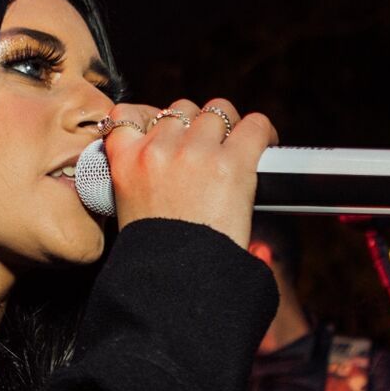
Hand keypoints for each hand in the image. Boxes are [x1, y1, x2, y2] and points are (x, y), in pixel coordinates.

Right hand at [100, 97, 277, 247]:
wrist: (178, 281)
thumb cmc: (159, 254)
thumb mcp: (130, 206)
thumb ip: (141, 171)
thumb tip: (169, 151)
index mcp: (126, 161)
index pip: (127, 114)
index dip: (150, 117)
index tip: (166, 129)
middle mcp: (158, 150)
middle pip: (181, 109)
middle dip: (196, 126)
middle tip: (210, 149)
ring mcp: (195, 153)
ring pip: (218, 111)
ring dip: (228, 127)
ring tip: (237, 148)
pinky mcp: (231, 164)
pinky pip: (254, 125)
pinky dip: (262, 132)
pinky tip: (263, 146)